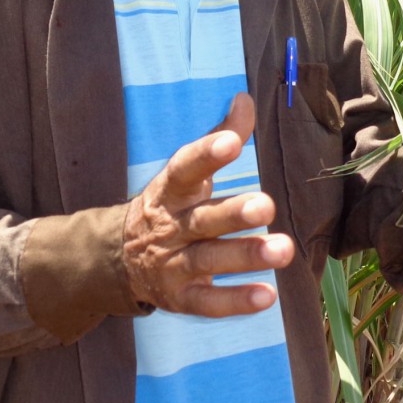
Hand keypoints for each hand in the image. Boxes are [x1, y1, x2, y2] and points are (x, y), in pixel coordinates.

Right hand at [123, 93, 294, 315]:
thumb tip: (246, 99)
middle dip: (233, 214)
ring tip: (283, 250)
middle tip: (266, 206)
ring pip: (208, 261)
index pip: (185, 168)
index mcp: (171, 190)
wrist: (119, 259)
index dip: (206, 155)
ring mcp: (173, 265)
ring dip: (245, 256)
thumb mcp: (186, 172)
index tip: (231, 142)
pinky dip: (236, 301)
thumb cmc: (170, 205)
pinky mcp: (181, 298)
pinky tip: (267, 296)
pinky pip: (208, 303)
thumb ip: (221, 135)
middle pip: (202, 220)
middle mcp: (170, 227)